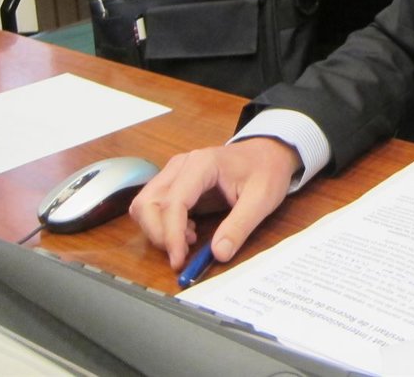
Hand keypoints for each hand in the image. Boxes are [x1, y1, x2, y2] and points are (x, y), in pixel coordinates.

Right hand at [128, 137, 300, 269]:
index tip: (179, 260)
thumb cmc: (266, 170)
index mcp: (202, 164)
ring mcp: (175, 173)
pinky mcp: (175, 183)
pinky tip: (189, 231)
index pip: (173, 202)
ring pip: (144, 205)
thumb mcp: (262, 199)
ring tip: (189, 240)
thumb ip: (240, 226)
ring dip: (158, 230)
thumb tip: (219, 254)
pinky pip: (154, 206)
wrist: (269, 153)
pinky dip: (163, 225)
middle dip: (159, 235)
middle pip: (147, 203)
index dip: (171, 235)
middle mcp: (181, 166)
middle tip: (182, 254)